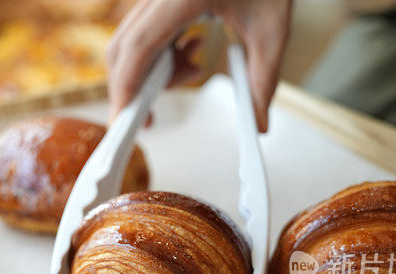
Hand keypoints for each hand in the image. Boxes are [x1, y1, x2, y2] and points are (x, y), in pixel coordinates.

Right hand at [106, 0, 292, 131]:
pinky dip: (159, 53)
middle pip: (124, 47)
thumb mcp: (272, 29)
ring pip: (129, 41)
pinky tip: (191, 51)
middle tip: (148, 118)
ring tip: (192, 70)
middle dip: (132, 87)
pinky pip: (143, 31)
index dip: (128, 87)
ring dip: (151, 71)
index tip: (124, 119)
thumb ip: (263, 79)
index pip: (140, 46)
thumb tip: (258, 123)